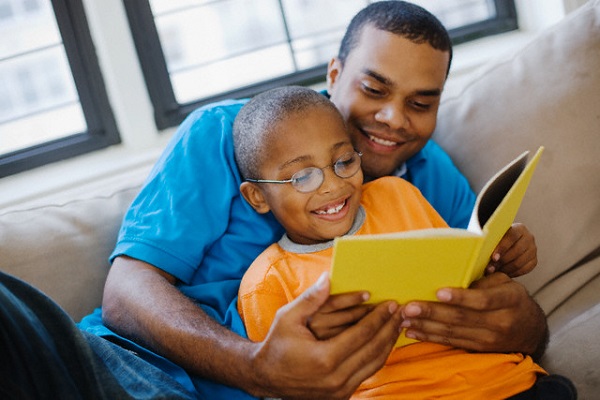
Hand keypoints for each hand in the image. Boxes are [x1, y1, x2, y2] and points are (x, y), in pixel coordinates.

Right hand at [251, 273, 401, 398]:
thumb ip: (311, 298)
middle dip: (389, 329)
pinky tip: (383, 342)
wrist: (266, 376)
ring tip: (398, 325)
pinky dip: (378, 357)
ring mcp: (339, 390)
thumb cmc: (276, 344)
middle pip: (374, 350)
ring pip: (374, 364)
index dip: (379, 318)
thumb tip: (328, 277)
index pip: (362, 334)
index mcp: (324, 358)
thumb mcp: (289, 317)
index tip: (390, 304)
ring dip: (388, 343)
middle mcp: (335, 378)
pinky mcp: (340, 395)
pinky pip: (366, 373)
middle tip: (401, 312)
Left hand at [401, 273, 547, 358]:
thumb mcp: (505, 283)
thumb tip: (450, 273)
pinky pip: (451, 342)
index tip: (438, 292)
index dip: (460, 297)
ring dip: (426, 326)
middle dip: (432, 312)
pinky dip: (430, 337)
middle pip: (462, 318)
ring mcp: (489, 339)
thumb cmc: (511, 298)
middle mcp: (500, 322)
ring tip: (404, 319)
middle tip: (409, 307)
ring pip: (453, 332)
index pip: (482, 300)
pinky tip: (413, 331)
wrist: (530, 329)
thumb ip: (482, 281)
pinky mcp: (479, 348)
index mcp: (509, 300)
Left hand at [487, 223, 536, 276]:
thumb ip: (491, 240)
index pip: (512, 236)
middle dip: (502, 261)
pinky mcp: (534, 260)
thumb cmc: (498, 238)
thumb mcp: (496, 236)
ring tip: (494, 271)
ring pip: (519, 262)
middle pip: (516, 251)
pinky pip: (524, 269)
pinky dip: (512, 273)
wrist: (509, 242)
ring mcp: (533, 250)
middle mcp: (529, 238)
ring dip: (505, 268)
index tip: (493, 257)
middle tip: (490, 268)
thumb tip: (483, 250)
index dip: (502, 247)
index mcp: (519, 228)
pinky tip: (503, 273)